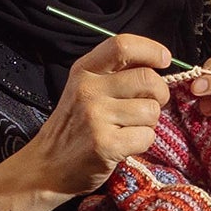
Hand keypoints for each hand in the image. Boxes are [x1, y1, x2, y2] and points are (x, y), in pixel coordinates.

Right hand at [0, 33, 170, 210]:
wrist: (46, 166)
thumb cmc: (73, 126)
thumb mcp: (82, 89)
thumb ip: (112, 74)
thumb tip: (156, 64)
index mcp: (83, 71)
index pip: (123, 45)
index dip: (151, 50)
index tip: (163, 60)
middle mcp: (88, 89)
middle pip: (148, 79)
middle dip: (160, 94)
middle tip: (148, 105)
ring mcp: (95, 117)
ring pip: (152, 110)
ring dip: (149, 123)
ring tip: (128, 128)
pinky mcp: (105, 144)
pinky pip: (147, 137)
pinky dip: (142, 143)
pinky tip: (125, 145)